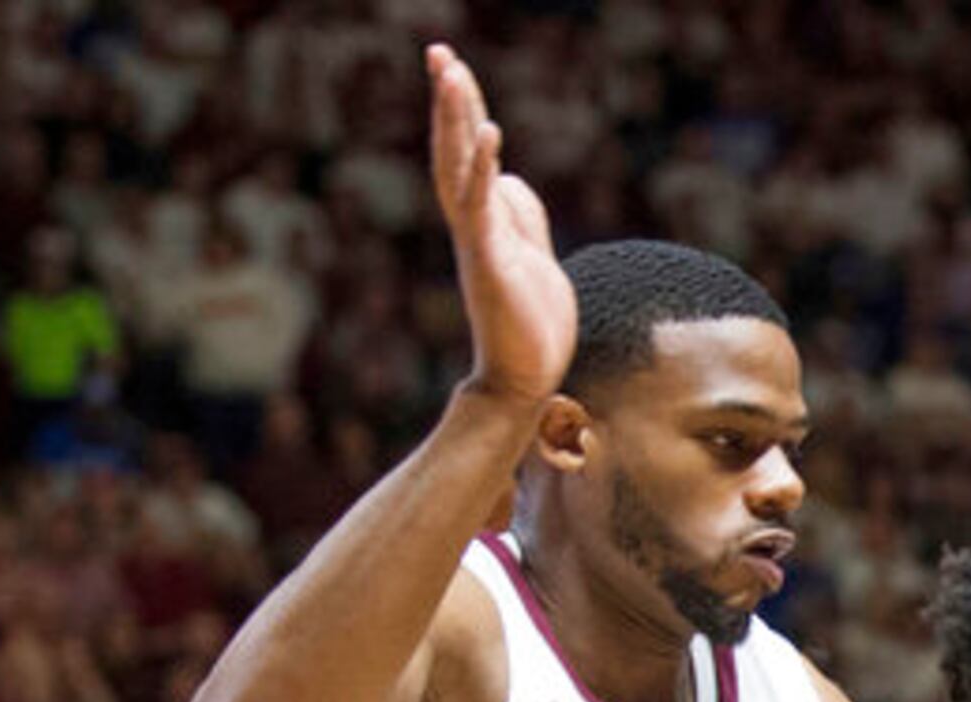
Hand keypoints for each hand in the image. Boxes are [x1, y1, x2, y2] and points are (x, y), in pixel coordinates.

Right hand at [427, 45, 573, 404]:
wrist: (524, 380)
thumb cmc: (530, 325)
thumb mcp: (533, 256)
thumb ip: (521, 217)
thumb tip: (509, 178)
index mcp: (484, 222)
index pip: (468, 153)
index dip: (462, 112)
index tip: (453, 67)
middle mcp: (473, 226)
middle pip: (453, 150)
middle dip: (449, 101)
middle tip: (438, 52)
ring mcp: (478, 243)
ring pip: (457, 170)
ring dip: (454, 121)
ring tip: (450, 73)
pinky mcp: (490, 264)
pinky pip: (483, 210)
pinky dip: (483, 169)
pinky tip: (490, 132)